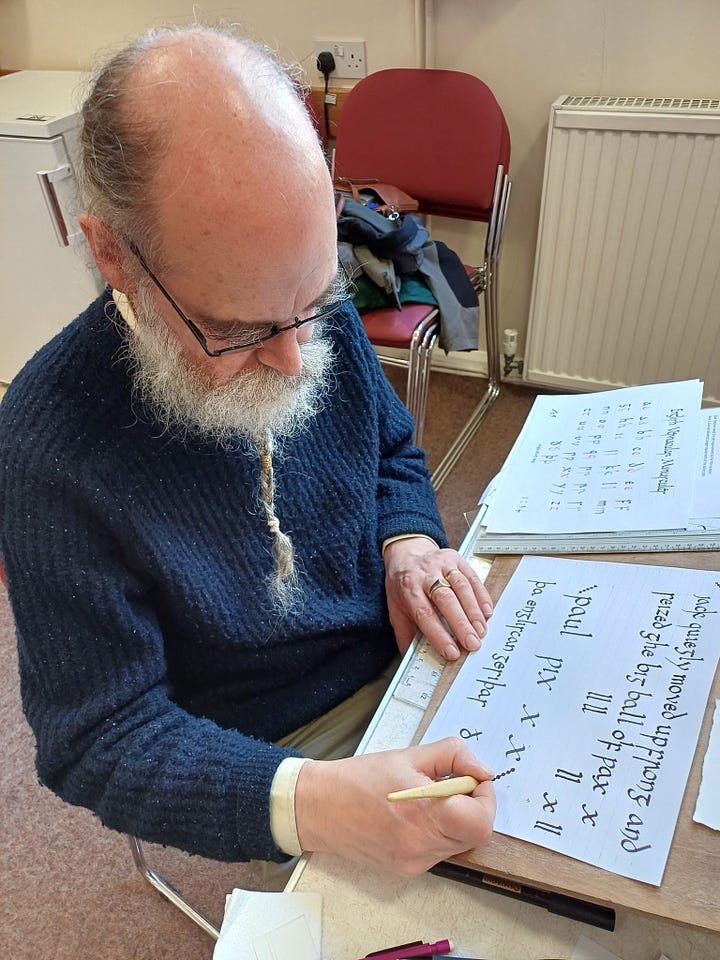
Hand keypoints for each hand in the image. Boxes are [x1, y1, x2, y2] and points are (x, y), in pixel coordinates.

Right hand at [294, 738, 495, 875]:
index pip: (480, 821)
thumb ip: (452, 756)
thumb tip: (481, 771)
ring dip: (457, 818)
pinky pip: (439, 850)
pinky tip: (415, 814)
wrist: (319, 808)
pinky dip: (438, 830)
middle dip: (473, 805)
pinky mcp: (407, 870)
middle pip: (475, 834)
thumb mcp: (409, 754)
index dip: (485, 797)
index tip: (472, 778)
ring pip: (459, 843)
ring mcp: (414, 863)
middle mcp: (421, 847)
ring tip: (429, 797)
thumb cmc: (359, 778)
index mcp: (422, 815)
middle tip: (452, 782)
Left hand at [383, 538, 493, 659]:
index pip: (424, 614)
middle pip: (446, 599)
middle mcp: (425, 574)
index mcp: (408, 588)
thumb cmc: (402, 584)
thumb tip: (411, 660)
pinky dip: (481, 596)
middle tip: (473, 644)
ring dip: (474, 611)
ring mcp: (441, 564)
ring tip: (481, 631)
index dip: (439, 635)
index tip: (452, 652)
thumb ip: (404, 634)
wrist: (405, 553)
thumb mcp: (395, 608)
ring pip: (461, 587)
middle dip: (461, 624)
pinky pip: (472, 577)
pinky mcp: (456, 558)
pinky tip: (487, 612)